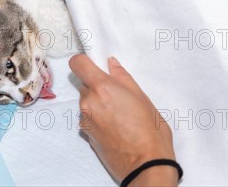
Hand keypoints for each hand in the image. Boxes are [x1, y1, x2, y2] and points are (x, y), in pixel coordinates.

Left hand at [69, 54, 177, 185]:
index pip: (77, 63)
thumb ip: (123, 78)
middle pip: (85, 84)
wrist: (146, 166)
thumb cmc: (150, 132)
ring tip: (121, 115)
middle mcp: (88, 102)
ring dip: (98, 103)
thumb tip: (111, 64)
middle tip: (119, 96)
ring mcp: (85, 120)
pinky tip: (116, 127)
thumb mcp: (142, 98)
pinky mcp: (86, 135)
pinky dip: (98, 118)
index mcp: (102, 88)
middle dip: (98, 86)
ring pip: (87, 102)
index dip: (84, 62)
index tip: (94, 65)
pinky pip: (89, 118)